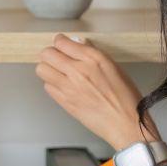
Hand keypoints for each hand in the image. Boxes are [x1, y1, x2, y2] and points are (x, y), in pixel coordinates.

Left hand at [37, 34, 155, 149]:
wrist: (125, 123)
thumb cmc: (125, 97)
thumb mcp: (113, 67)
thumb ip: (92, 54)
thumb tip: (78, 44)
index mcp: (93, 58)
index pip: (62, 42)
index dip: (60, 42)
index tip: (62, 44)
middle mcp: (78, 70)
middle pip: (47, 54)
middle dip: (50, 54)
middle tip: (57, 58)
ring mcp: (69, 86)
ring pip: (41, 69)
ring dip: (48, 69)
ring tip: (58, 72)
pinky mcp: (64, 101)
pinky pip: (47, 86)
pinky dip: (52, 84)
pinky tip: (63, 86)